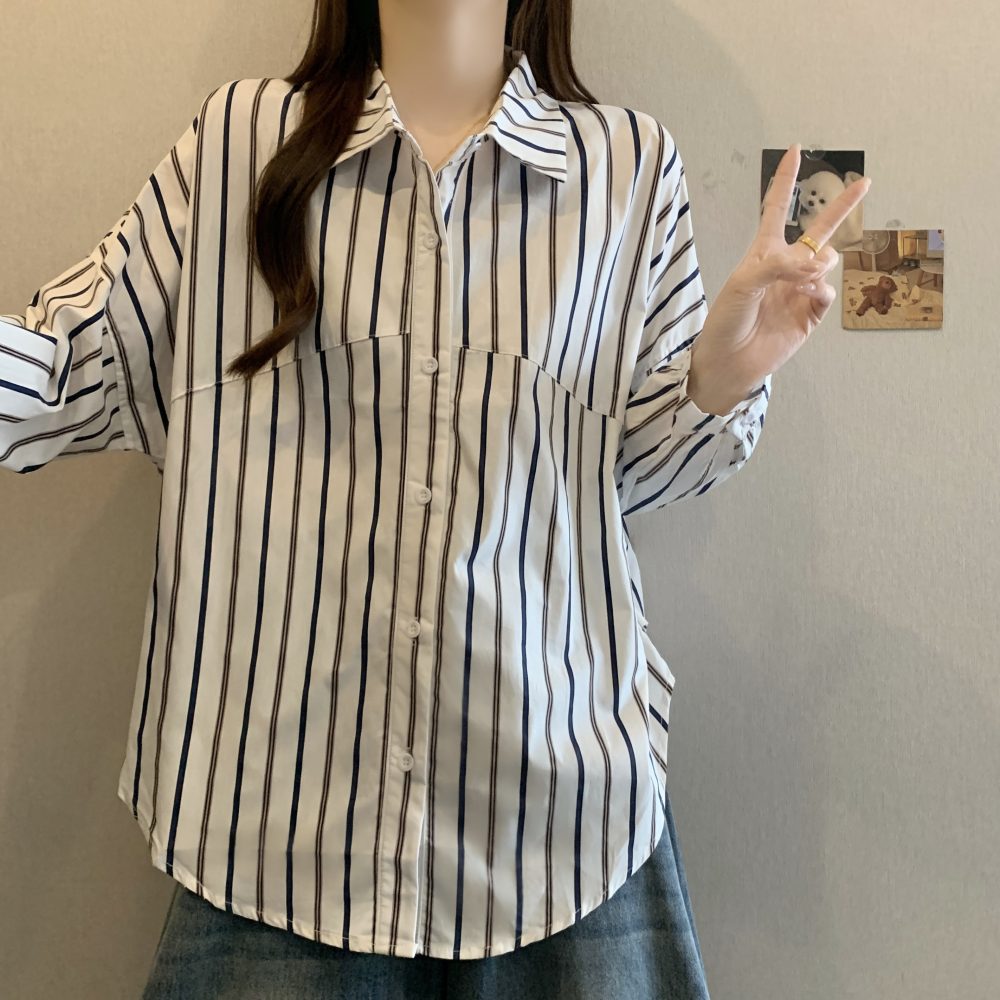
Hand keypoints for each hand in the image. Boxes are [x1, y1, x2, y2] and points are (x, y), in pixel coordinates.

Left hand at [688, 143, 871, 413]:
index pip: (778, 209)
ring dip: (819, 264)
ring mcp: (800, 291)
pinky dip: (822, 290)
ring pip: (826, 263)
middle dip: (841, 207)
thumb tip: (817, 262)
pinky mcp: (811, 315)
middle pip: (819, 231)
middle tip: (865, 182)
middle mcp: (785, 269)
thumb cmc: (726, 322)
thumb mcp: (743, 285)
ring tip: (802, 279)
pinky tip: (809, 295)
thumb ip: (777, 266)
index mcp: (762, 254)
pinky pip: (828, 293)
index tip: (795, 151)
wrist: (728, 364)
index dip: (786, 181)